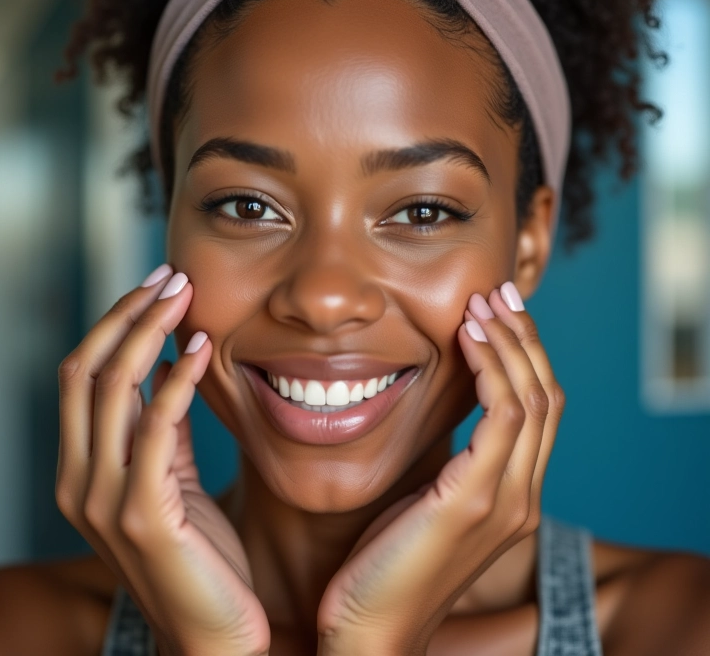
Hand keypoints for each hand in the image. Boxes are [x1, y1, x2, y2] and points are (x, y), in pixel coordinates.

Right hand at [56, 266, 269, 655]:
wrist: (214, 634)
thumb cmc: (200, 553)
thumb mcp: (172, 478)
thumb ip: (162, 427)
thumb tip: (168, 361)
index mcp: (81, 468)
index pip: (81, 374)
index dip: (114, 322)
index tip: (156, 284)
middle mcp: (78, 481)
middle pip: (86, 371)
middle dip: (126, 314)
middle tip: (170, 275)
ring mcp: (103, 500)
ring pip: (112, 390)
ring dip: (148, 332)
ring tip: (184, 295)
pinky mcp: (142, 516)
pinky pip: (155, 429)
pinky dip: (176, 381)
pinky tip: (202, 350)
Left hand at [316, 284, 563, 655]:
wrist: (368, 627)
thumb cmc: (389, 561)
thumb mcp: (431, 500)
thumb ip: (454, 462)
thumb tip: (446, 408)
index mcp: (514, 495)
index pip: (539, 410)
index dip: (525, 356)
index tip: (500, 312)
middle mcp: (523, 497)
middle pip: (547, 397)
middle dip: (525, 338)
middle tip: (500, 292)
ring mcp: (505, 502)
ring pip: (531, 400)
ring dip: (508, 343)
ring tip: (482, 304)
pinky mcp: (474, 502)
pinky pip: (500, 417)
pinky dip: (489, 368)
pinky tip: (466, 338)